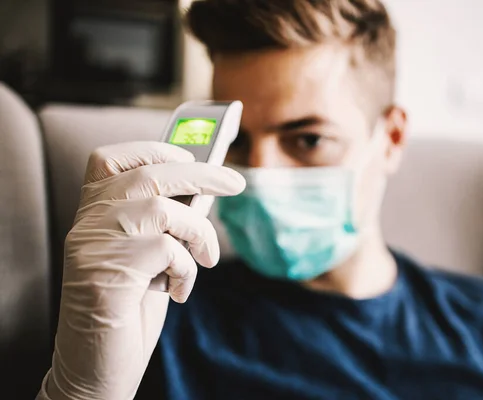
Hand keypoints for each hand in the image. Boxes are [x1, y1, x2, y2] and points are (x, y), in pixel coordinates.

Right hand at [42, 142, 244, 399]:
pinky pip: (167, 249)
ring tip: (205, 260)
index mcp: (92, 214)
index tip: (188, 156)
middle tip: (237, 183)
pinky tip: (178, 291)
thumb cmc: (129, 310)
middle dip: (202, 173)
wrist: (96, 367)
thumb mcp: (152, 257)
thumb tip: (207, 189)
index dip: (151, 148)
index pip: (110, 159)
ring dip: (198, 234)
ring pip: (161, 207)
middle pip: (148, 174)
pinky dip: (187, 269)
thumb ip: (170, 223)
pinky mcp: (106, 271)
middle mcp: (88, 223)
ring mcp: (94, 244)